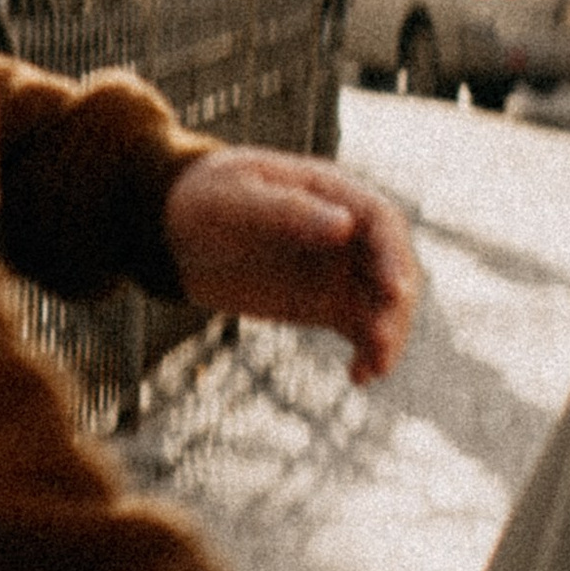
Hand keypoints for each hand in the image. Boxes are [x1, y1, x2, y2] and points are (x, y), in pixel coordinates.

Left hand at [160, 149, 417, 382]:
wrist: (174, 234)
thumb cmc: (204, 202)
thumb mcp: (237, 202)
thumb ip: (289, 212)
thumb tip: (346, 226)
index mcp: (332, 193)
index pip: (382, 222)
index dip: (394, 256)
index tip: (394, 291)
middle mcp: (346, 232)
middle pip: (392, 267)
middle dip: (395, 305)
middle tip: (381, 339)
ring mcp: (338, 269)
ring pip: (382, 304)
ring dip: (388, 335)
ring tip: (373, 369)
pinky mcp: (325, 303)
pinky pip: (360, 329)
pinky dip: (367, 352)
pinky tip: (360, 377)